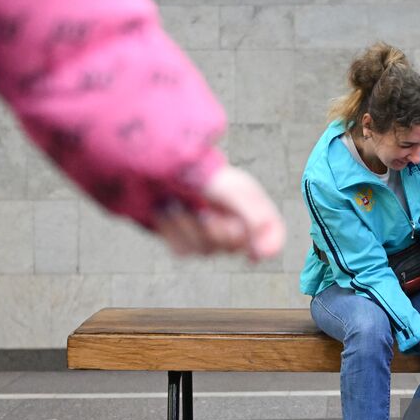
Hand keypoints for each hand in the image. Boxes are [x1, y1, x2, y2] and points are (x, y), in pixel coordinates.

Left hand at [155, 163, 285, 260]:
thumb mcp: (230, 188)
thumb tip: (267, 250)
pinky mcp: (181, 238)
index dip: (267, 246)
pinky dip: (172, 231)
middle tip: (202, 213)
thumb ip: (254, 216)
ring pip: (205, 251)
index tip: (253, 254)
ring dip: (188, 228)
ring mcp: (205, 230)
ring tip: (175, 204)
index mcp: (248, 202)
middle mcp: (230, 217)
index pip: (270, 232)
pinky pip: (183, 251)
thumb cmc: (194, 170)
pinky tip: (164, 211)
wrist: (149, 164)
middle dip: (216, 233)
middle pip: (234, 247)